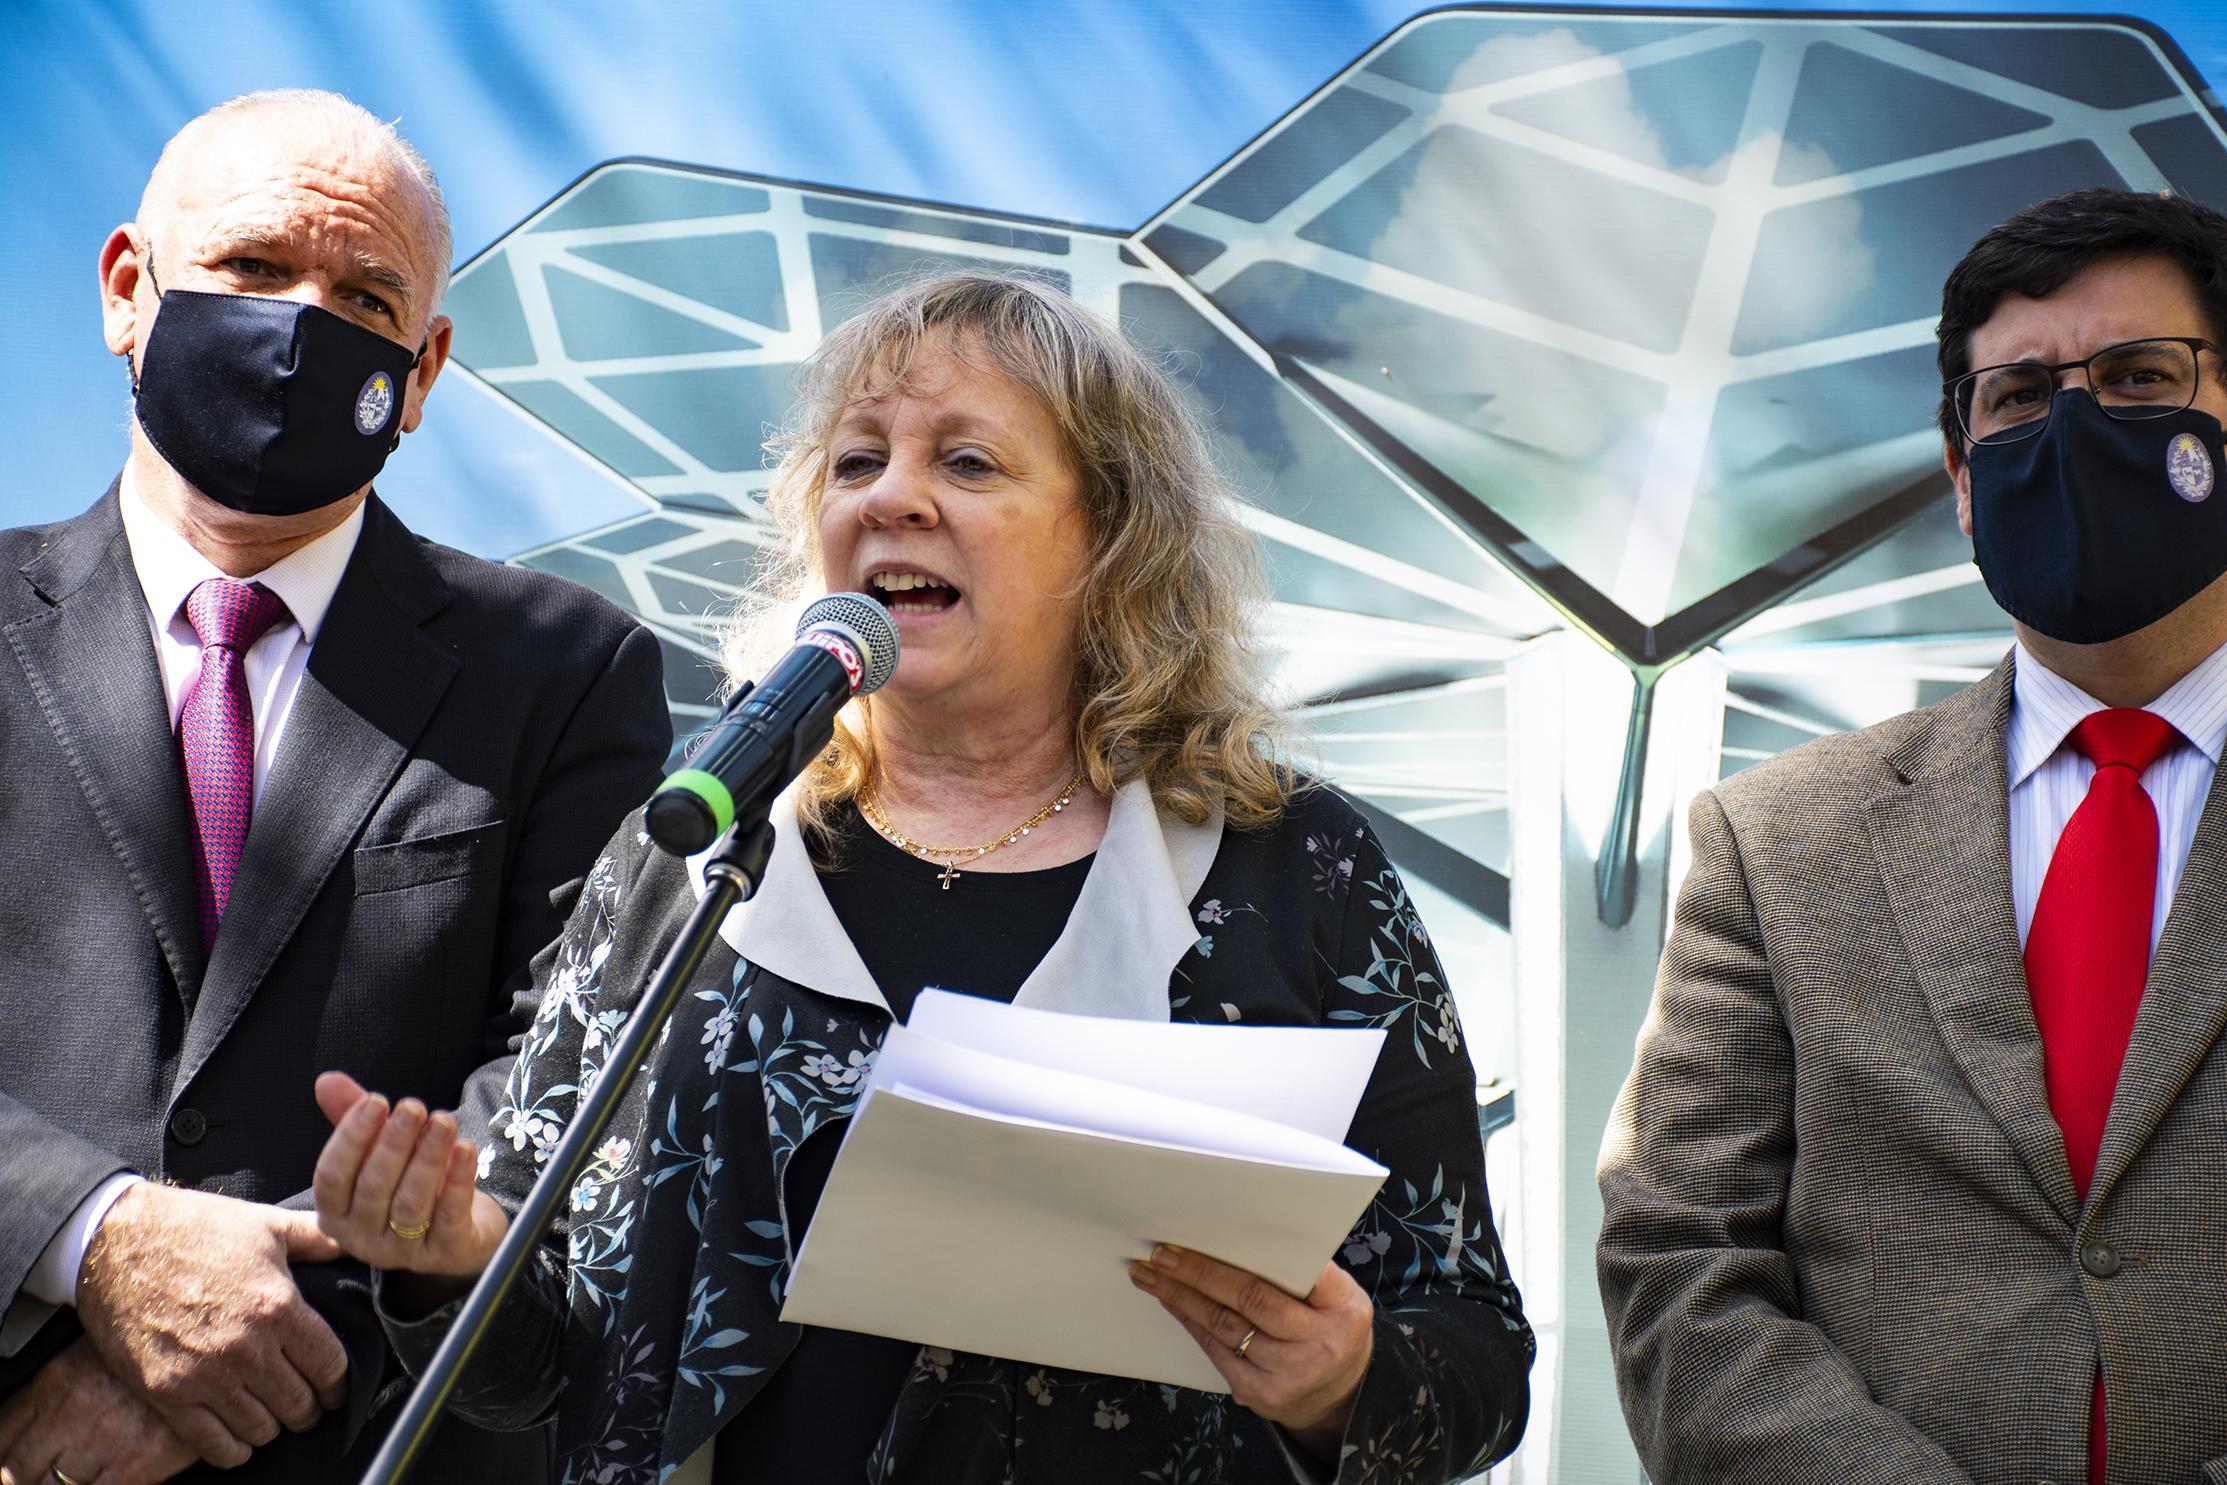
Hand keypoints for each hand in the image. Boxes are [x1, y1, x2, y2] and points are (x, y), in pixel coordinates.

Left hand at [0, 1338, 197, 1484]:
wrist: (212, 1342)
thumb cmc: (158, 1346)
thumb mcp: (98, 1352)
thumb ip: (55, 1389)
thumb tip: (22, 1427)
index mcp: (56, 1383)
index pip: (3, 1435)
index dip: (1, 1458)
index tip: (7, 1464)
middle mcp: (71, 1414)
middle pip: (17, 1470)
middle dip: (20, 1479)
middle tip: (35, 1475)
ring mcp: (102, 1441)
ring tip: (71, 1478)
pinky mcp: (137, 1463)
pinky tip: (99, 1480)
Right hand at [74, 1183, 348, 1468]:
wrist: (115, 1242)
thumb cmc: (194, 1228)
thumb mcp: (267, 1224)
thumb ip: (318, 1238)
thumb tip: (355, 1244)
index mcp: (278, 1307)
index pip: (330, 1366)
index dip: (339, 1383)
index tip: (336, 1387)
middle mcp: (246, 1348)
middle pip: (299, 1404)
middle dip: (310, 1408)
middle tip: (308, 1404)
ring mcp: (205, 1375)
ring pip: (261, 1428)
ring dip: (274, 1427)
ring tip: (274, 1416)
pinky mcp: (167, 1394)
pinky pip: (213, 1444)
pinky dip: (234, 1450)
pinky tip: (240, 1440)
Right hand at [312, 1072, 509, 1278]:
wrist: (463, 1230)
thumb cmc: (409, 1184)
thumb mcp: (379, 1150)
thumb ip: (352, 1116)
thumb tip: (327, 1080)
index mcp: (337, 1212)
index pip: (332, 1177)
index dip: (350, 1138)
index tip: (375, 1100)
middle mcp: (363, 1238)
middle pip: (373, 1188)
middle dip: (394, 1143)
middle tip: (414, 1107)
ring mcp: (404, 1251)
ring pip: (411, 1203)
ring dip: (428, 1157)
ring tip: (443, 1121)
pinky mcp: (446, 1254)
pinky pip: (449, 1216)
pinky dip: (457, 1181)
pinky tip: (466, 1149)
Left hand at [1130, 1245, 1374, 1465]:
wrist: (1339, 1396)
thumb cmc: (1334, 1329)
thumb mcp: (1343, 1297)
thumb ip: (1311, 1271)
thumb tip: (1252, 1236)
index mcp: (1342, 1311)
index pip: (1296, 1273)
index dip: (1254, 1254)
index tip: (1209, 1234)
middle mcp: (1316, 1346)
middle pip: (1249, 1299)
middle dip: (1200, 1272)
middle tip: (1163, 1253)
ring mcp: (1284, 1375)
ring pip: (1223, 1327)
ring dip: (1181, 1297)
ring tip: (1151, 1274)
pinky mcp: (1257, 1392)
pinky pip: (1215, 1350)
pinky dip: (1190, 1321)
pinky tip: (1171, 1301)